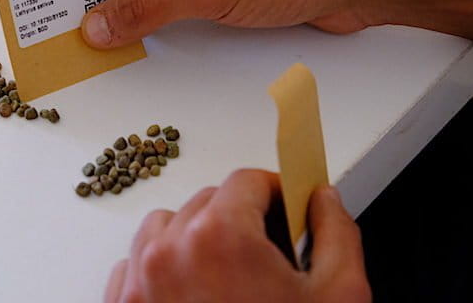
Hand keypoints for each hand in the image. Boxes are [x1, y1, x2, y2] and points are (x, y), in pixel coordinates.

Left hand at [104, 169, 370, 302]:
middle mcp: (169, 251)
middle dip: (242, 218)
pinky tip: (192, 294)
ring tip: (227, 274)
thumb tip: (324, 201)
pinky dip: (161, 267)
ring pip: (166, 227)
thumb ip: (336, 235)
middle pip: (208, 201)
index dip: (276, 190)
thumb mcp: (337, 299)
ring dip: (196, 237)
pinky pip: (135, 263)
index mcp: (220, 237)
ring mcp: (137, 281)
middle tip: (269, 254)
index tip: (288, 206)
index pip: (247, 181)